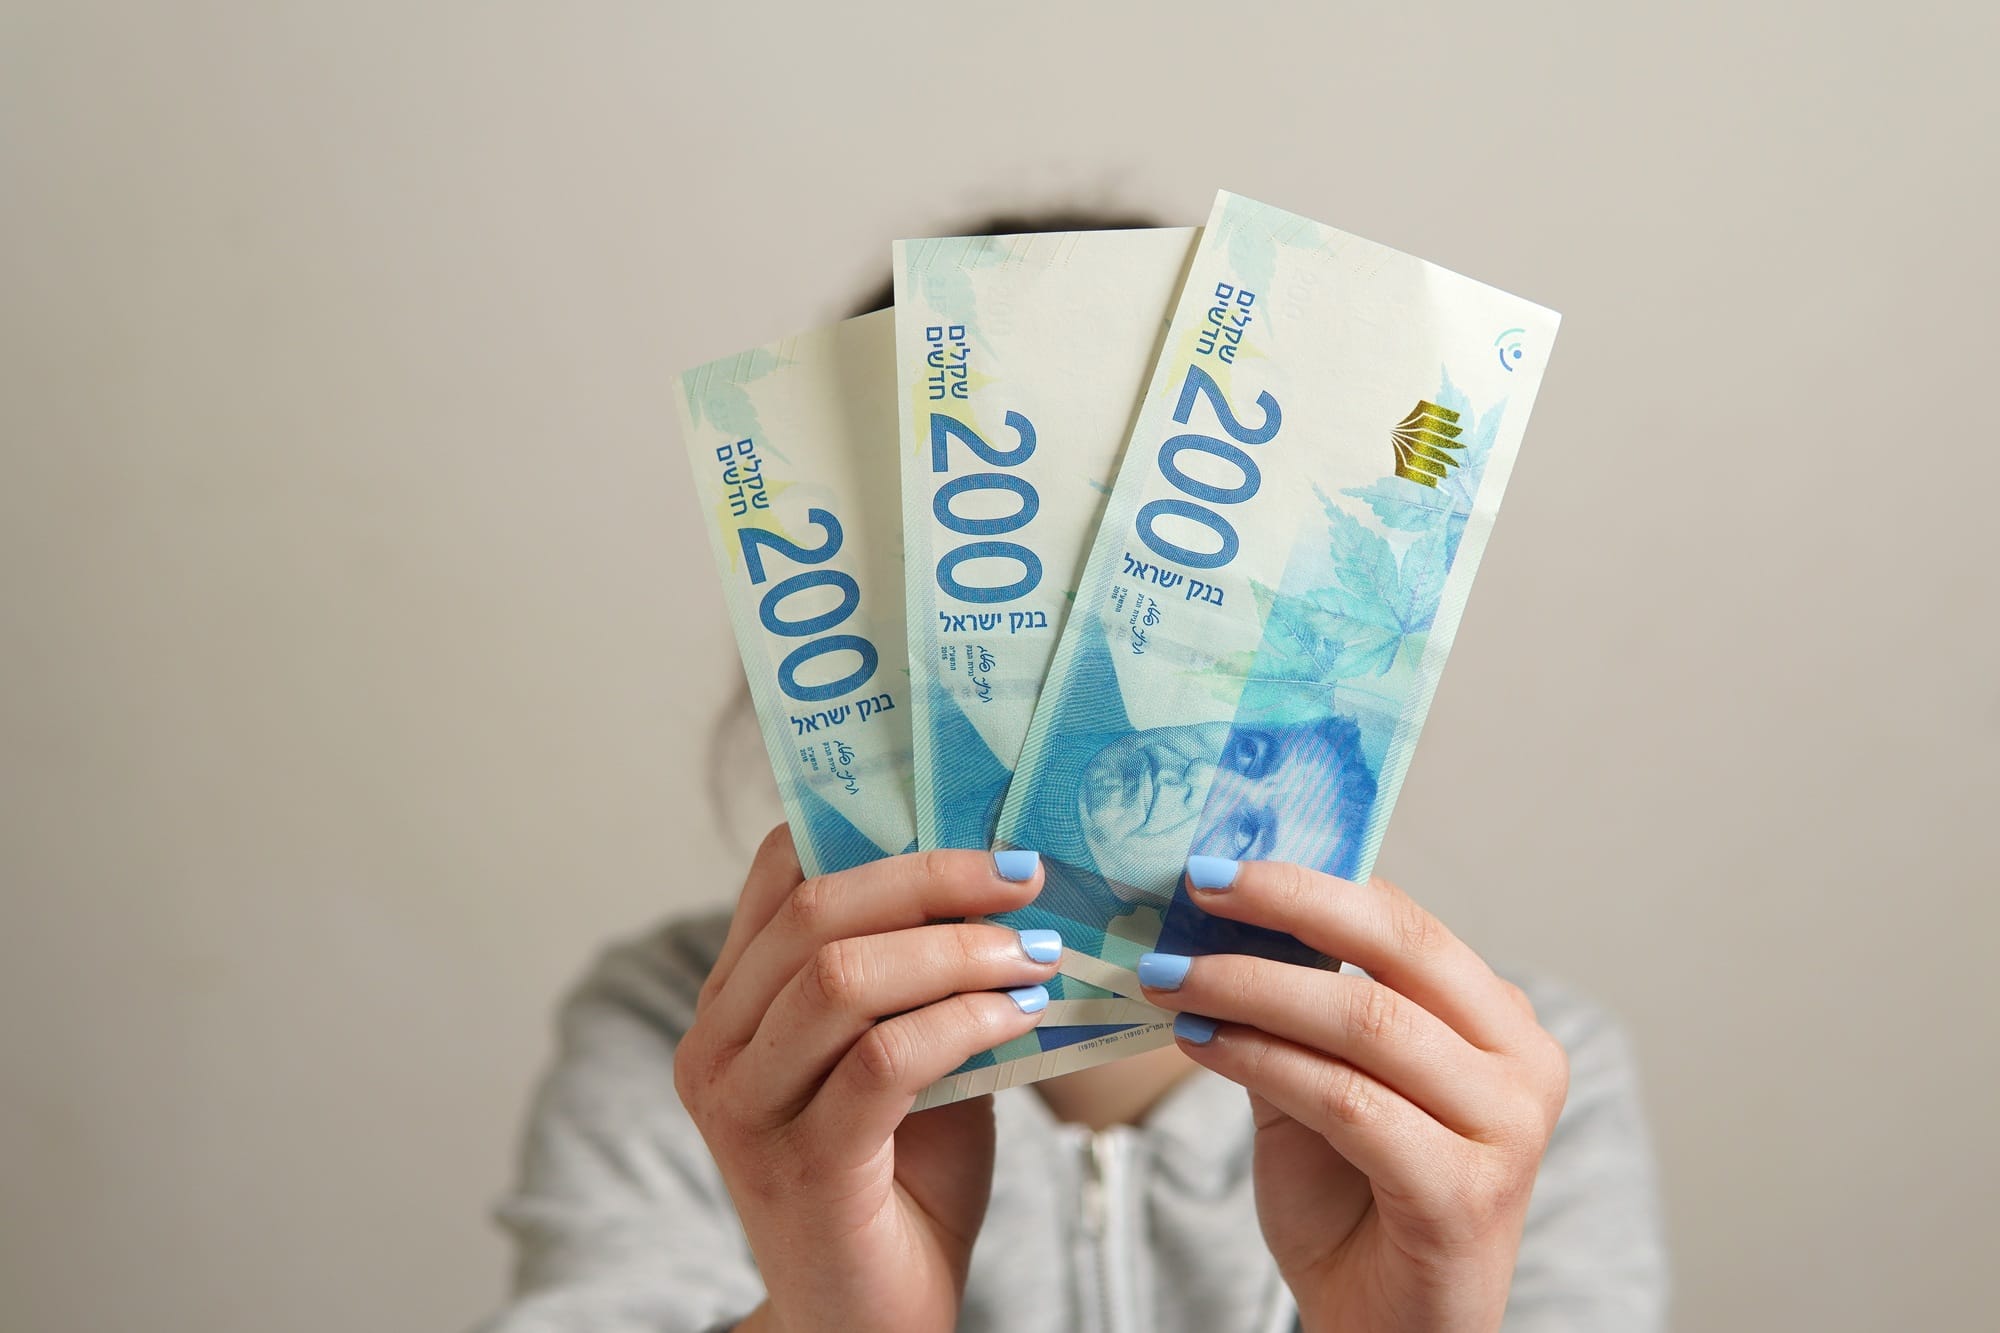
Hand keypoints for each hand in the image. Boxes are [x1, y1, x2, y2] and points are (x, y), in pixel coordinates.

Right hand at [673, 827, 1060, 1332]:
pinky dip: (963, 1023)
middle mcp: (716, 1046)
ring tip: (1037, 952)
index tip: (976, 828)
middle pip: (815, 913)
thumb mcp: (903, 1054)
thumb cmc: (900, 1178)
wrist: (871, 1319)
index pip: (780, 872)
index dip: (875, 829)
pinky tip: (1021, 1016)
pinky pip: (884, 1063)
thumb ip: (918, 978)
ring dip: (957, 951)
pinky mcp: (801, 1166)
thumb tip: (1000, 881)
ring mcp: (747, 1108)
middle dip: (931, 880)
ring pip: (843, 979)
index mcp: (732, 1001)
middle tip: (1024, 875)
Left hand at [1135, 859, 1569, 1332]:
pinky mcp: (1466, 1193)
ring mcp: (1507, 1129)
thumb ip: (1292, 1006)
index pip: (1404, 921)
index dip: (1308, 882)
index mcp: (1498, 1019)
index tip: (1216, 863)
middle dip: (1285, 906)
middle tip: (1196, 886)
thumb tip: (1217, 914)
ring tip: (1171, 977)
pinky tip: (1200, 1043)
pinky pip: (1346, 1101)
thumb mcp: (1319, 1082)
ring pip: (1365, 1021)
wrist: (1384, 1329)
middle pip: (1397, 949)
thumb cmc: (1355, 1200)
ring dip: (1250, 988)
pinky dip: (1261, 1061)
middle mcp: (1523, 1061)